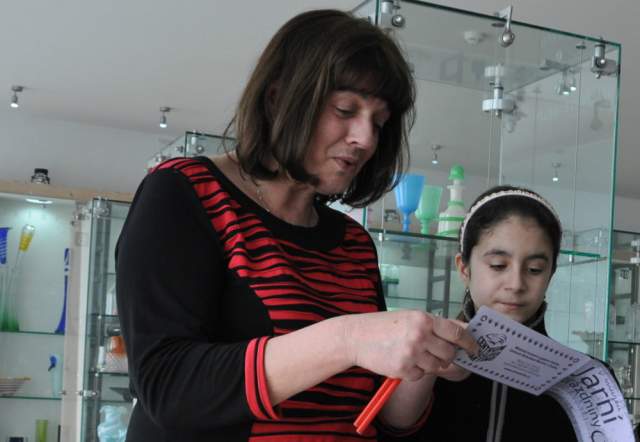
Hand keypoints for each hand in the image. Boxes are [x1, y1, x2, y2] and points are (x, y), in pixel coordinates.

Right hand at [344, 310, 477, 380]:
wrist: (356, 336)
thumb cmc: (384, 325)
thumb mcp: (411, 317)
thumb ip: (435, 325)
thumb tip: (462, 331)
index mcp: (424, 319)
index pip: (456, 333)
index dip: (469, 342)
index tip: (475, 348)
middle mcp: (420, 335)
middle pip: (449, 353)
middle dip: (447, 356)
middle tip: (437, 354)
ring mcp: (411, 353)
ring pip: (436, 366)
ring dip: (429, 364)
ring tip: (413, 354)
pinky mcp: (403, 368)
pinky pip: (420, 375)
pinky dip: (414, 371)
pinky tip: (402, 360)